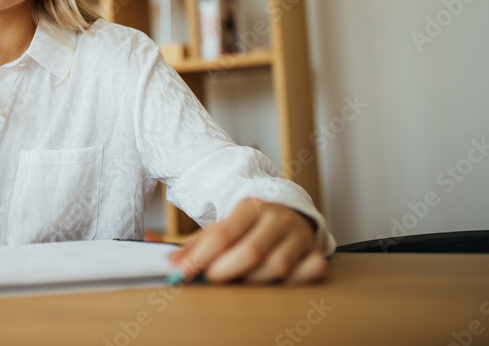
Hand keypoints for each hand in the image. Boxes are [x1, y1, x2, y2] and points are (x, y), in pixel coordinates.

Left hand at [168, 198, 327, 283]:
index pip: (224, 233)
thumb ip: (198, 245)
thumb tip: (172, 263)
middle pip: (251, 251)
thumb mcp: (223, 226)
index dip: (202, 256)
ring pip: (277, 266)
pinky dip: (295, 280)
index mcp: (251, 206)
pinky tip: (277, 282)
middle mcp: (278, 218)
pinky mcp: (316, 251)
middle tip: (212, 279)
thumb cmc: (249, 225)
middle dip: (226, 269)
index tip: (185, 271)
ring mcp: (300, 235)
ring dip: (253, 280)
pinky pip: (311, 270)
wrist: (288, 212)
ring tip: (240, 280)